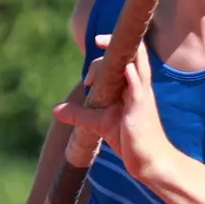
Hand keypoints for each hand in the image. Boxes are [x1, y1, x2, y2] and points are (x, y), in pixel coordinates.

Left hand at [51, 34, 173, 181]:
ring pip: (139, 65)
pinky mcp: (141, 109)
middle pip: (131, 55)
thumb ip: (78, 114)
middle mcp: (139, 87)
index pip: (121, 60)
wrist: (150, 162)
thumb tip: (54, 109)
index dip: (102, 59)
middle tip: (94, 48)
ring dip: (123, 52)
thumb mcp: (99, 123)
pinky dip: (133, 76)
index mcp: (131, 86)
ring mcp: (142, 96)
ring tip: (104, 41)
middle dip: (112, 45)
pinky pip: (138, 88)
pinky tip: (126, 67)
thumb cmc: (130, 141)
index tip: (87, 79)